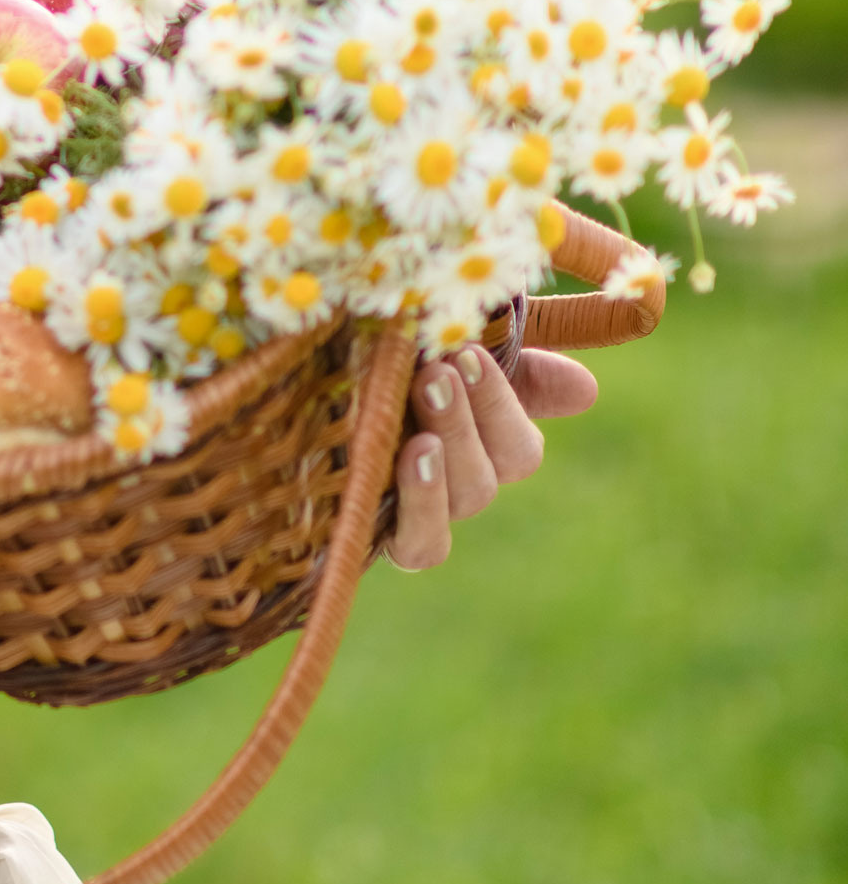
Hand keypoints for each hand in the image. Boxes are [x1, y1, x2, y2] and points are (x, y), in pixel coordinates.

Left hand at [387, 340, 596, 571]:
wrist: (298, 375)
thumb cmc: (383, 348)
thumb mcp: (448, 338)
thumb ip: (517, 359)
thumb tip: (586, 389)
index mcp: (483, 438)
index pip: (520, 446)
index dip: (506, 404)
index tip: (469, 353)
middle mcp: (458, 480)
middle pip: (494, 472)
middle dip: (472, 418)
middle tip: (439, 370)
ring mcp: (420, 508)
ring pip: (465, 501)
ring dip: (450, 453)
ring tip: (423, 409)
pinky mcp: (378, 528)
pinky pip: (420, 545)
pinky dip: (423, 509)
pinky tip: (410, 460)